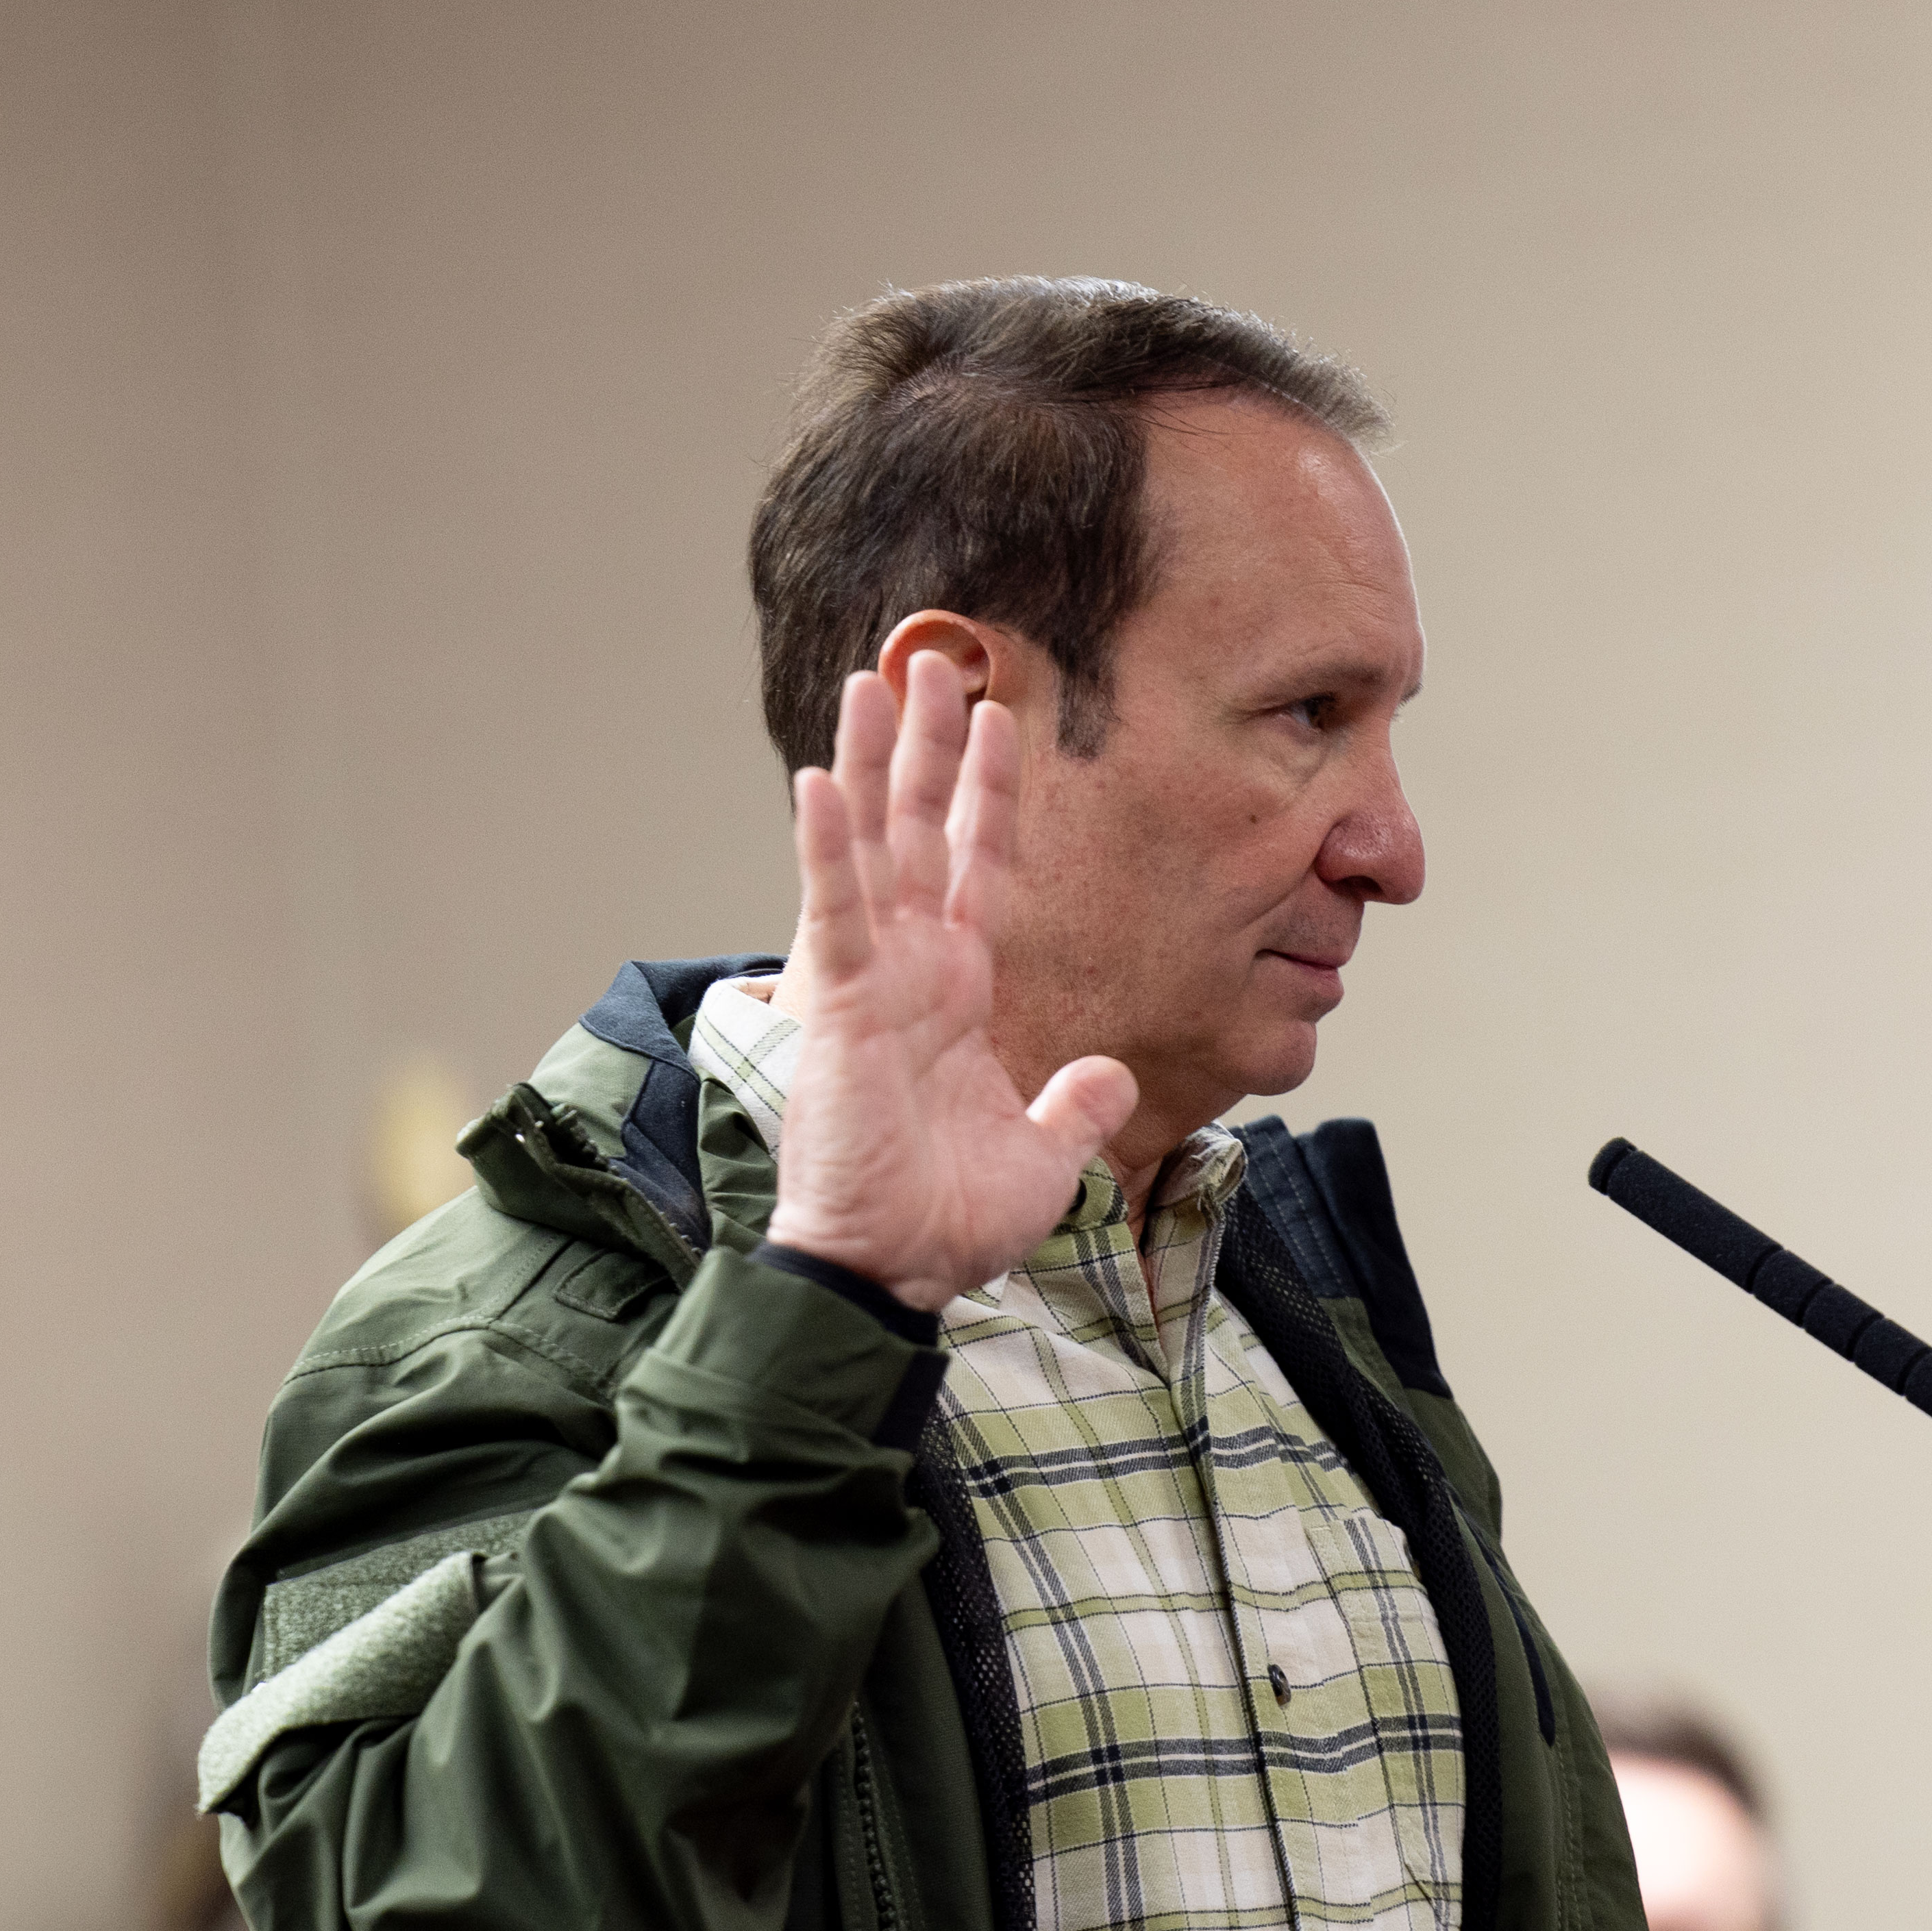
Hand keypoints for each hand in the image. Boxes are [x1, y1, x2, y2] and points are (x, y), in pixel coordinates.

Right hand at [765, 652, 1134, 1309]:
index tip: (1000, 719)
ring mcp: (872, 979)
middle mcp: (913, 970)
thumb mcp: (1043, 1156)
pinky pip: (832, 909)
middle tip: (931, 661)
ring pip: (872, 845)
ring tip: (872, 678)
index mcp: (959, 993)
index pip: (979, 866)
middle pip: (921, 831)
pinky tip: (820, 780)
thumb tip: (1111, 1073)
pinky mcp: (839, 1004)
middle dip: (927, 747)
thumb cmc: (949, 1222)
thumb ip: (1076, 1104)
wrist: (893, 1269)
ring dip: (872, 762)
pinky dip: (824, 845)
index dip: (988, 793)